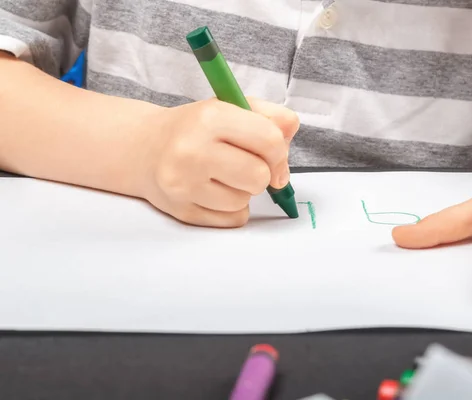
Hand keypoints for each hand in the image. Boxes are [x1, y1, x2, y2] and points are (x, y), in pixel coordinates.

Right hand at [138, 97, 298, 227]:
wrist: (145, 148)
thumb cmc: (195, 128)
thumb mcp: (230, 107)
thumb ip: (268, 115)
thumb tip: (290, 133)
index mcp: (209, 118)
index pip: (269, 140)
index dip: (280, 152)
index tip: (275, 156)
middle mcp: (192, 151)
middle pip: (259, 177)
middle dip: (262, 173)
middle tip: (247, 165)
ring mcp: (183, 184)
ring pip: (245, 201)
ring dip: (244, 191)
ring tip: (224, 175)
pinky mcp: (181, 211)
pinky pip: (232, 220)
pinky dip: (232, 209)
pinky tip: (215, 192)